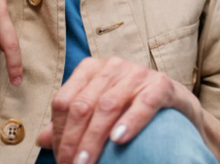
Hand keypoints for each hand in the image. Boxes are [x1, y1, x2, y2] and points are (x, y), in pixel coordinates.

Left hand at [35, 57, 199, 163]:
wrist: (178, 109)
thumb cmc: (132, 110)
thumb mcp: (100, 116)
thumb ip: (72, 125)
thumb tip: (41, 140)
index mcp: (91, 70)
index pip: (64, 101)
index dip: (58, 133)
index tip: (61, 160)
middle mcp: (112, 66)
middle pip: (83, 105)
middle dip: (73, 140)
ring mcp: (138, 72)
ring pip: (108, 105)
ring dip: (94, 138)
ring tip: (87, 163)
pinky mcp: (162, 84)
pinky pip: (144, 101)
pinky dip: (131, 121)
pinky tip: (119, 139)